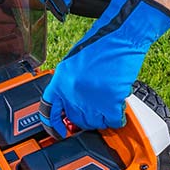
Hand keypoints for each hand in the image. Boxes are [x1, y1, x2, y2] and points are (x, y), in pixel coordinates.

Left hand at [40, 0, 169, 136]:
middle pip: (76, 120)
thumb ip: (69, 84)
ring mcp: (92, 99)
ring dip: (102, 118)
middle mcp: (73, 93)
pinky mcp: (111, 101)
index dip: (53, 125)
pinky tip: (119, 110)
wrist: (120, 36)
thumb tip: (72, 103)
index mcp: (60, 81)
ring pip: (95, 123)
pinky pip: (113, 121)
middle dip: (85, 119)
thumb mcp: (73, 64)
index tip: (59, 132)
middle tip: (94, 112)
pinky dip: (118, 118)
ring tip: (108, 107)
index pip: (49, 111)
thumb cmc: (100, 45)